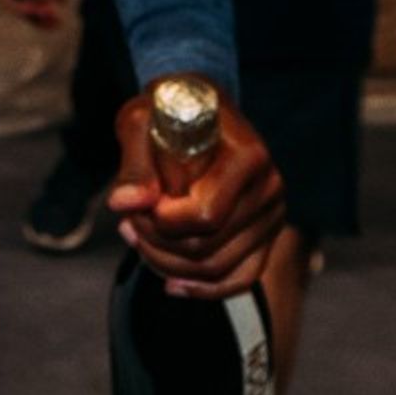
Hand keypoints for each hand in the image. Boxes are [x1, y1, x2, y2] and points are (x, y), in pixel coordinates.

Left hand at [0, 0, 65, 27]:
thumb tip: (61, 3)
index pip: (40, 13)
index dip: (49, 21)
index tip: (61, 23)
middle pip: (30, 16)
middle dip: (42, 22)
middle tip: (56, 24)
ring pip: (21, 11)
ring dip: (33, 17)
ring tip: (47, 15)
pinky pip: (11, 3)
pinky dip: (22, 8)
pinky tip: (34, 9)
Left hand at [105, 87, 285, 297]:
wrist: (193, 106)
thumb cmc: (165, 111)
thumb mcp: (139, 122)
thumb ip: (134, 165)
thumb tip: (124, 205)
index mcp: (248, 157)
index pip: (205, 215)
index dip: (160, 222)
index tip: (134, 207)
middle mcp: (269, 188)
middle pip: (208, 247)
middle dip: (157, 243)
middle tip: (128, 223)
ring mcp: (271, 215)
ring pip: (217, 268)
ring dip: (168, 264)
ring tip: (138, 238)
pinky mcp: (265, 235)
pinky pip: (239, 278)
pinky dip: (203, 288)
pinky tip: (171, 283)